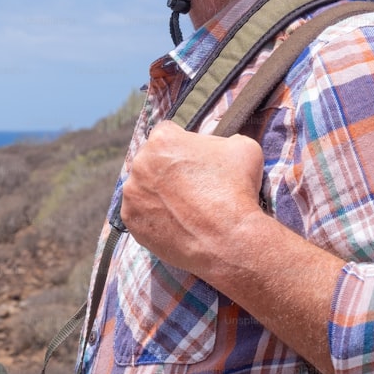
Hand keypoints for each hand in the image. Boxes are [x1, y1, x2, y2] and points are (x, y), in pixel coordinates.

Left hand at [120, 120, 265, 276]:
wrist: (228, 240)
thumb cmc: (237, 190)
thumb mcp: (243, 148)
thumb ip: (224, 140)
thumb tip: (218, 146)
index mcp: (162, 139)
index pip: (169, 133)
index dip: (184, 145)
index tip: (195, 161)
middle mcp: (140, 162)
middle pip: (152, 160)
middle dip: (168, 169)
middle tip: (191, 187)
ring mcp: (132, 192)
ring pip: (144, 186)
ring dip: (158, 192)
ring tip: (184, 207)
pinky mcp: (130, 218)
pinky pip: (139, 212)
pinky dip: (153, 215)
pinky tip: (174, 222)